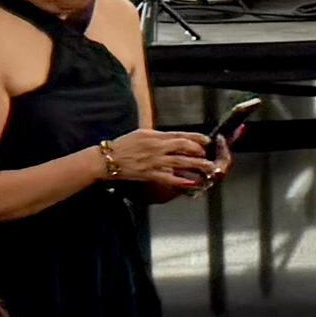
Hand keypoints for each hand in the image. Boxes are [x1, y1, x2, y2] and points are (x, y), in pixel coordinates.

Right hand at [100, 129, 224, 195]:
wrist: (107, 159)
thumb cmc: (123, 146)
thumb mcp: (141, 134)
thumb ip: (158, 136)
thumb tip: (173, 138)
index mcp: (155, 135)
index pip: (180, 134)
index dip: (195, 137)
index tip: (206, 140)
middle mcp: (157, 146)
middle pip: (184, 146)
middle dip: (198, 151)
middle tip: (206, 155)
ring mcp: (154, 161)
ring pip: (180, 162)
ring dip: (196, 165)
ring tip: (207, 167)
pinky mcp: (150, 173)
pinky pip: (169, 178)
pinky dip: (181, 180)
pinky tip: (191, 182)